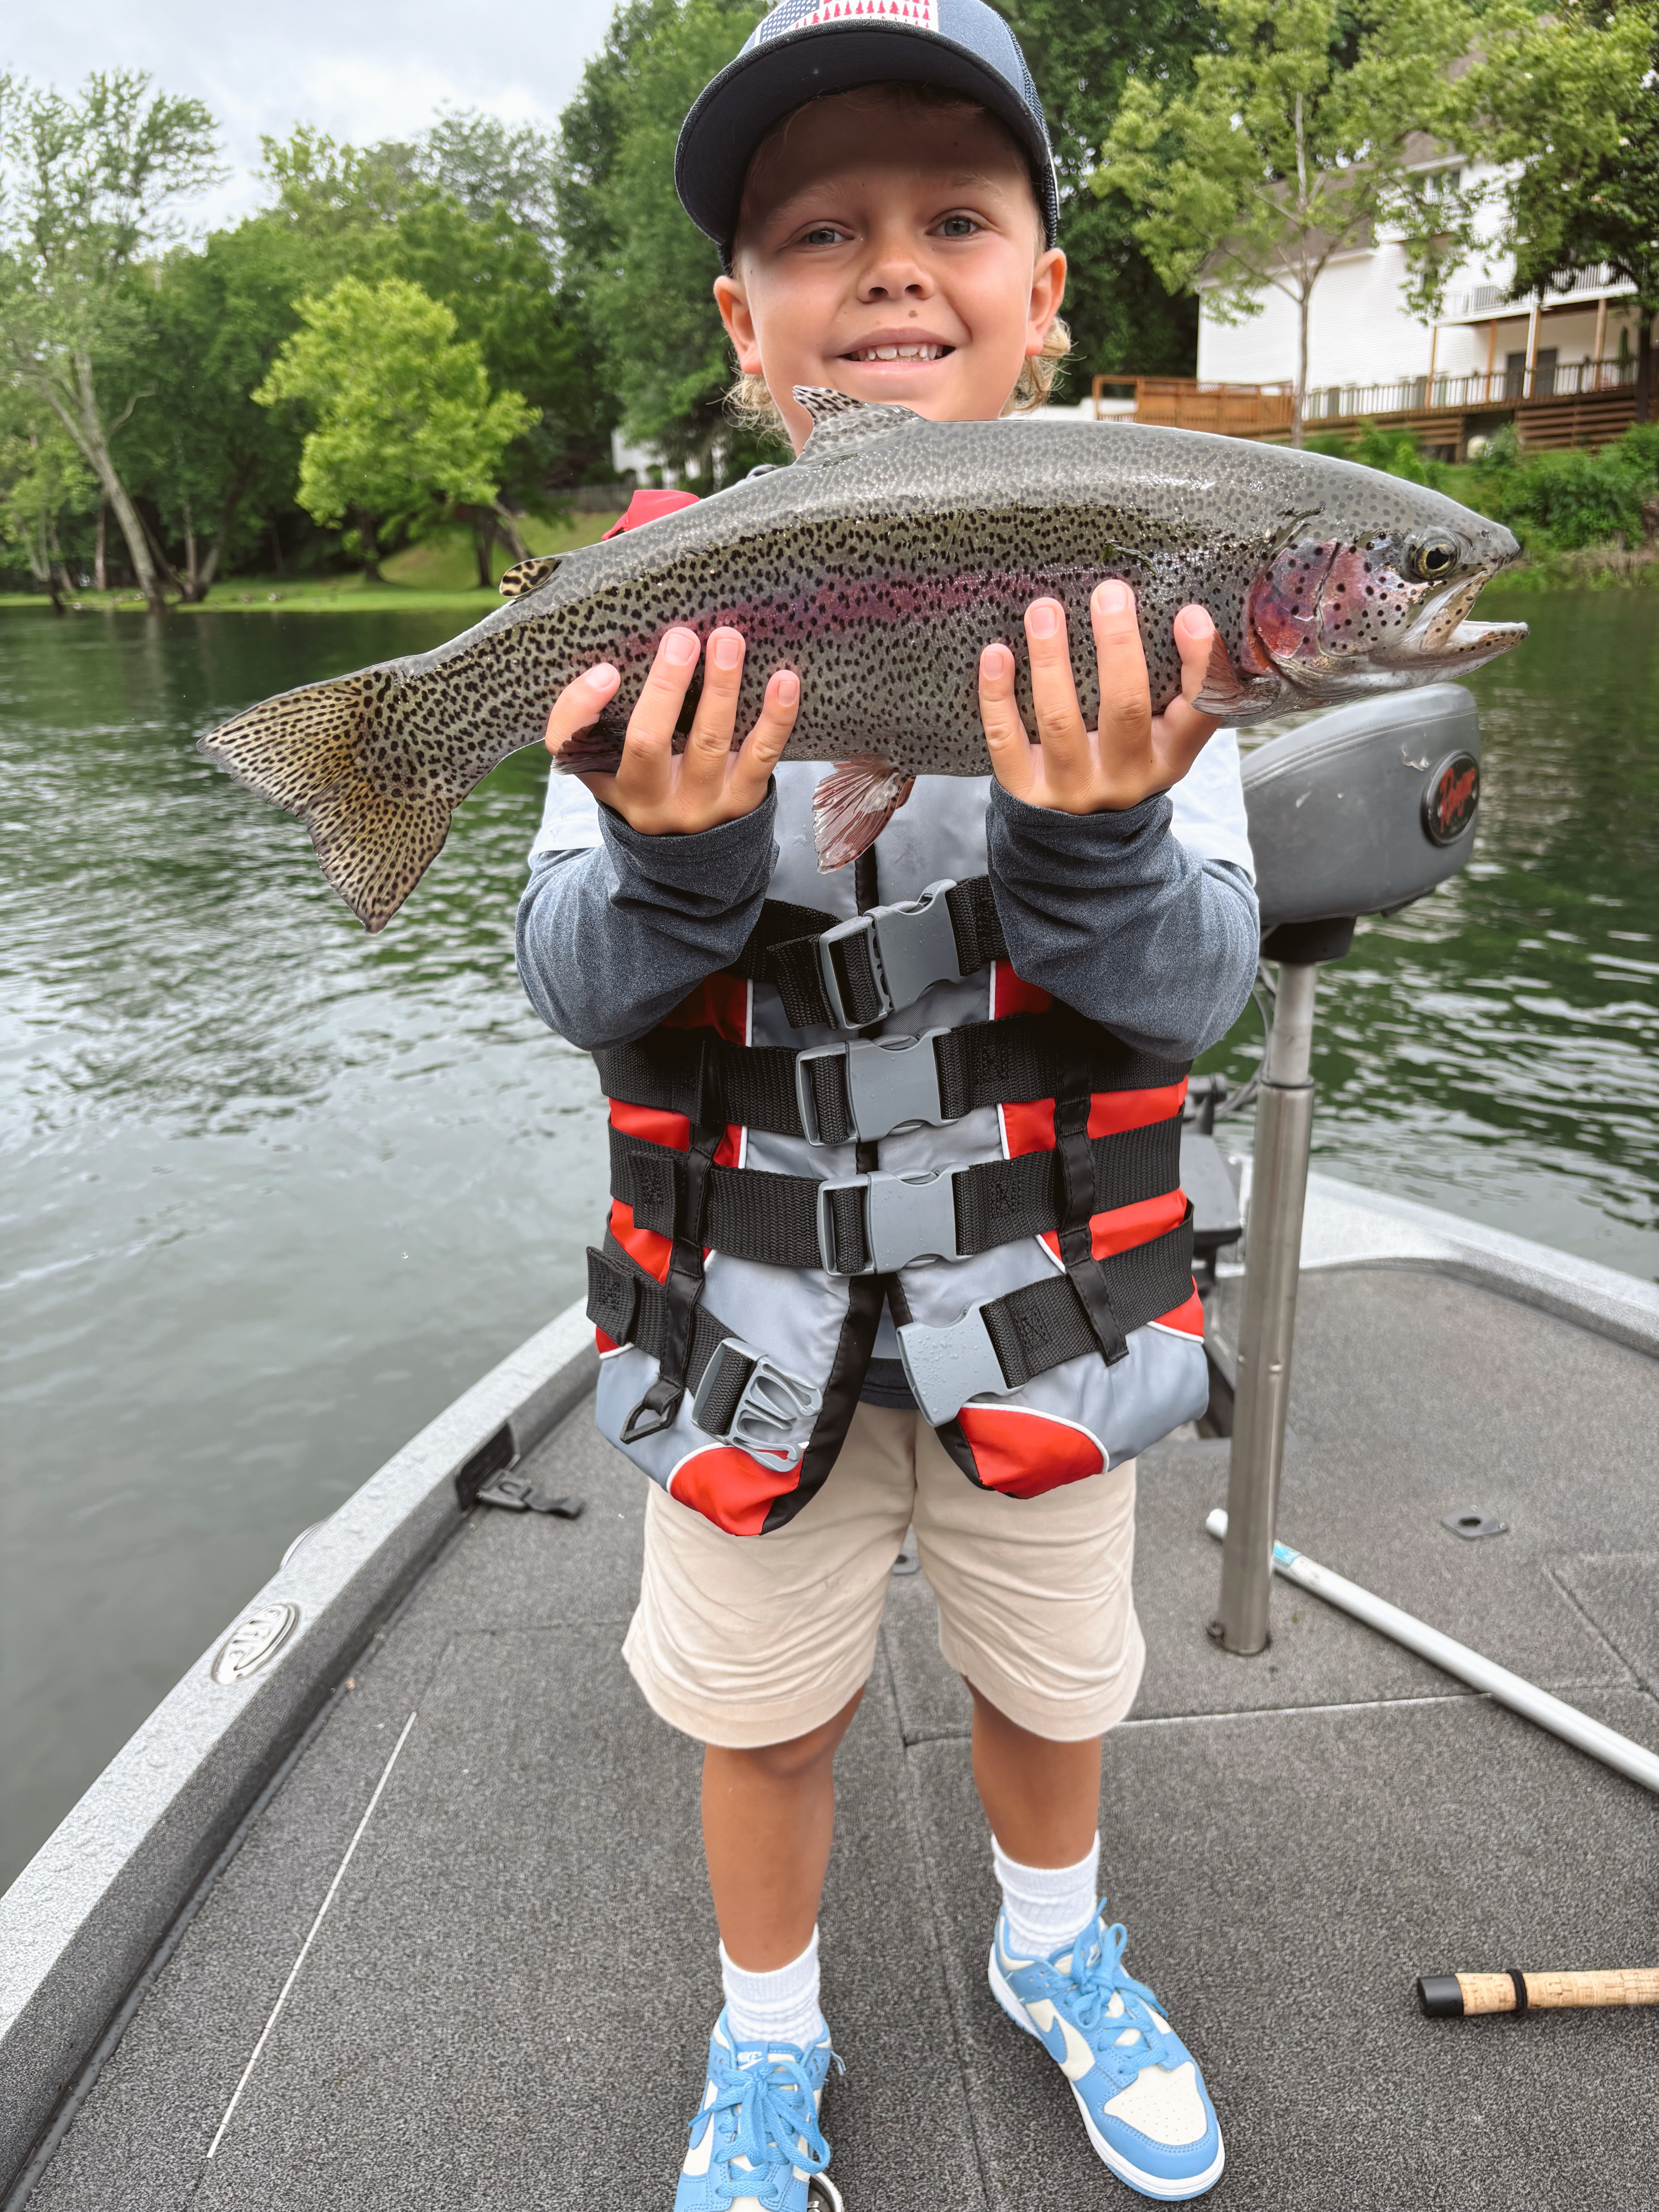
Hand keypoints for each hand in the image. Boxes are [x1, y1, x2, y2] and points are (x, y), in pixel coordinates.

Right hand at [544, 624, 798, 833]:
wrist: (691, 860)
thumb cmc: (647, 788)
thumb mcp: (608, 766)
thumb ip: (596, 721)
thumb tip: (609, 671)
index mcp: (607, 780)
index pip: (573, 743)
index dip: (583, 705)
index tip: (607, 670)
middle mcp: (648, 799)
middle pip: (648, 741)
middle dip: (665, 685)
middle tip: (682, 637)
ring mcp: (698, 803)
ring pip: (708, 741)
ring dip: (721, 687)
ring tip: (729, 641)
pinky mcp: (742, 801)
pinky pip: (761, 756)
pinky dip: (776, 717)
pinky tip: (784, 681)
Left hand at [980, 581, 1219, 813]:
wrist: (1081, 847)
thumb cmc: (1124, 766)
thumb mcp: (1162, 740)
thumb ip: (1172, 691)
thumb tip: (1177, 612)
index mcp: (1169, 757)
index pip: (1199, 711)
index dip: (1200, 664)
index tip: (1189, 614)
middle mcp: (1125, 776)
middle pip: (1125, 707)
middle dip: (1117, 645)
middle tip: (1109, 592)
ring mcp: (1073, 788)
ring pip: (1060, 719)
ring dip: (1051, 659)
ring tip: (1045, 610)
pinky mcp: (1026, 793)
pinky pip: (1006, 740)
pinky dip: (997, 696)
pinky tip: (996, 653)